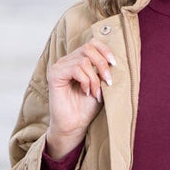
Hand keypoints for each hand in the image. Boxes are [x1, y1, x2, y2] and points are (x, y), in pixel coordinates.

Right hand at [46, 40, 116, 157]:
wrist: (75, 125)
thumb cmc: (86, 107)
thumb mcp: (101, 85)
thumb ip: (104, 70)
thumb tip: (113, 60)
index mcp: (77, 60)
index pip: (92, 43)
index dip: (105, 50)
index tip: (115, 65)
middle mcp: (67, 61)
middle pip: (88, 48)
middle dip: (102, 64)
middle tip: (108, 82)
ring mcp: (60, 66)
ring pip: (83, 60)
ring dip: (94, 79)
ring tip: (95, 93)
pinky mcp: (55, 74)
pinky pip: (75, 68)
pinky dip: (85, 81)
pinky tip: (86, 92)